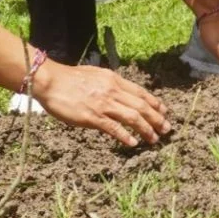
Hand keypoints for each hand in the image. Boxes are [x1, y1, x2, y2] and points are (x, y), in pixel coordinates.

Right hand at [34, 60, 169, 146]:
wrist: (51, 81)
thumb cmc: (70, 78)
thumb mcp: (96, 75)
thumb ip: (109, 84)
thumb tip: (120, 93)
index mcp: (114, 80)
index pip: (140, 92)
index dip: (154, 103)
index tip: (164, 111)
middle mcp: (112, 91)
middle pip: (141, 106)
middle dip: (156, 118)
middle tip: (166, 129)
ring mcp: (103, 104)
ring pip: (132, 117)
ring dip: (146, 129)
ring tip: (154, 139)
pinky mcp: (92, 117)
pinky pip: (113, 128)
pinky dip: (125, 136)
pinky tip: (133, 143)